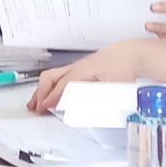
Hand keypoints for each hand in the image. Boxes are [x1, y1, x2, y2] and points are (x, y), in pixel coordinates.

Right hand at [27, 42, 145, 113]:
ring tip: (35, 105)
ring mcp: (76, 67)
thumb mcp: (115, 85)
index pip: (64, 84)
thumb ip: (102, 97)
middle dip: (41, 93)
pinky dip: (49, 87)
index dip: (53, 96)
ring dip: (42, 90)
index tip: (44, 107)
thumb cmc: (124, 68)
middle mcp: (77, 66)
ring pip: (52, 76)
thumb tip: (89, 111)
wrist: (130, 55)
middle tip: (36, 108)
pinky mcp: (78, 70)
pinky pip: (58, 77)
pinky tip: (48, 96)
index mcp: (85, 70)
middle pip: (51, 77)